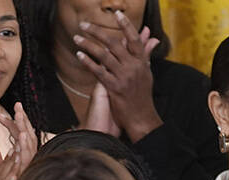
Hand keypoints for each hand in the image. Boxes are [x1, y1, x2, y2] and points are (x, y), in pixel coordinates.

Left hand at [74, 10, 161, 140]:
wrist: (141, 117)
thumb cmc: (142, 95)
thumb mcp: (146, 72)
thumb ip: (146, 53)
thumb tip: (152, 37)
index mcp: (142, 62)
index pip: (133, 38)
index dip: (125, 25)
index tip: (116, 13)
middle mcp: (133, 67)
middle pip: (114, 43)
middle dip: (97, 32)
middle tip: (84, 24)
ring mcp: (123, 77)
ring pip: (104, 55)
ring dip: (88, 44)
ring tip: (77, 38)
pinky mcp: (114, 88)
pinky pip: (99, 71)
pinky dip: (88, 62)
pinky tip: (79, 55)